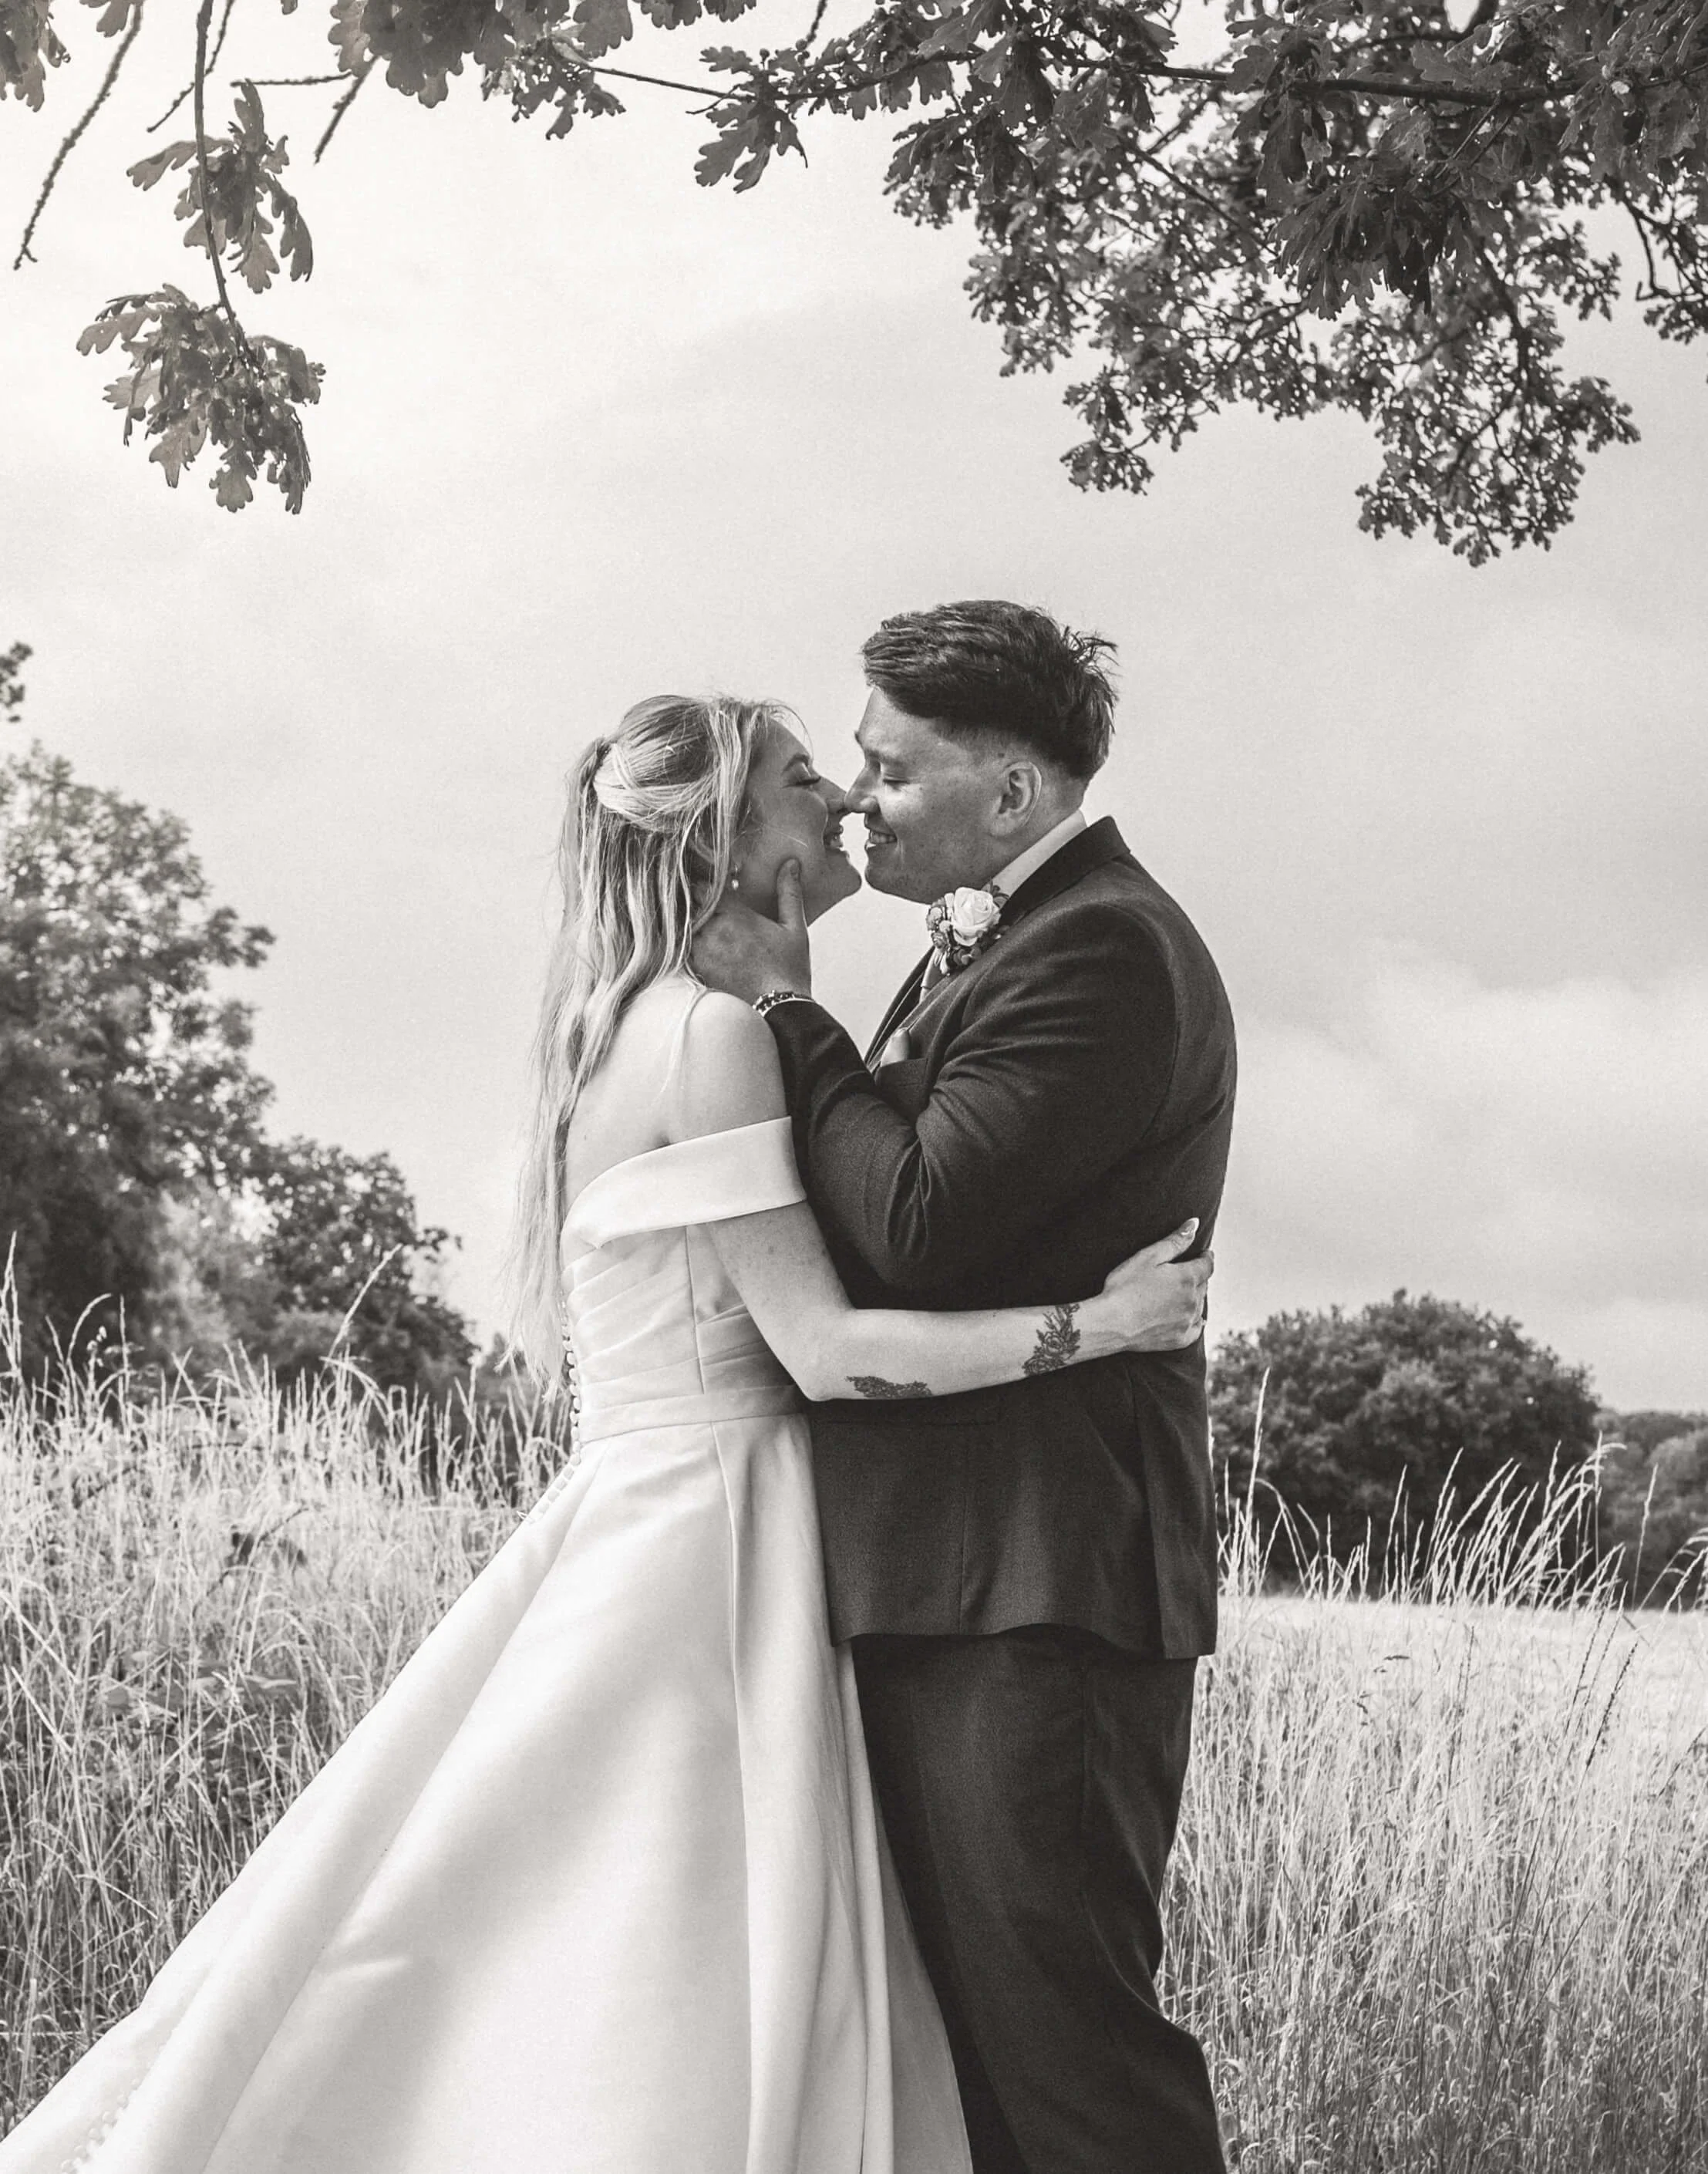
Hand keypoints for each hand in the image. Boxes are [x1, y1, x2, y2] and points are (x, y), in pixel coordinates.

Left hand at [692, 859, 812, 1003]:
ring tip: (705, 926)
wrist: (779, 1008)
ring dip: (691, 923)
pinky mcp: (699, 971)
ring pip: (684, 927)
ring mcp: (702, 952)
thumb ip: (789, 893)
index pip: (704, 886)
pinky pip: (684, 950)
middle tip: (706, 903)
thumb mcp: (795, 927)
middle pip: (690, 905)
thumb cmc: (789, 968)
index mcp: (734, 915)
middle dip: (697, 902)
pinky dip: (689, 945)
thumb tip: (791, 864)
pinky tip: (704, 947)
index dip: (706, 884)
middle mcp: (713, 931)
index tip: (713, 886)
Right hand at [1098, 1220, 1211, 1351]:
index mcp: (1187, 1278)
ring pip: (1199, 1305)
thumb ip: (1174, 1241)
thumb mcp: (1148, 1257)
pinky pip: (1196, 1328)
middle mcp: (1193, 1300)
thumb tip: (1194, 1224)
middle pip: (1203, 1284)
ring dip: (1195, 1297)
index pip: (1207, 1265)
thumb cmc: (1125, 1286)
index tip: (1204, 1254)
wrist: (1111, 1323)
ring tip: (1185, 1292)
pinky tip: (1193, 1319)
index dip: (1206, 1257)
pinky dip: (1196, 1321)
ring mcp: (1187, 1321)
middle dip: (1198, 1276)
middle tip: (1189, 1271)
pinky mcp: (1179, 1339)